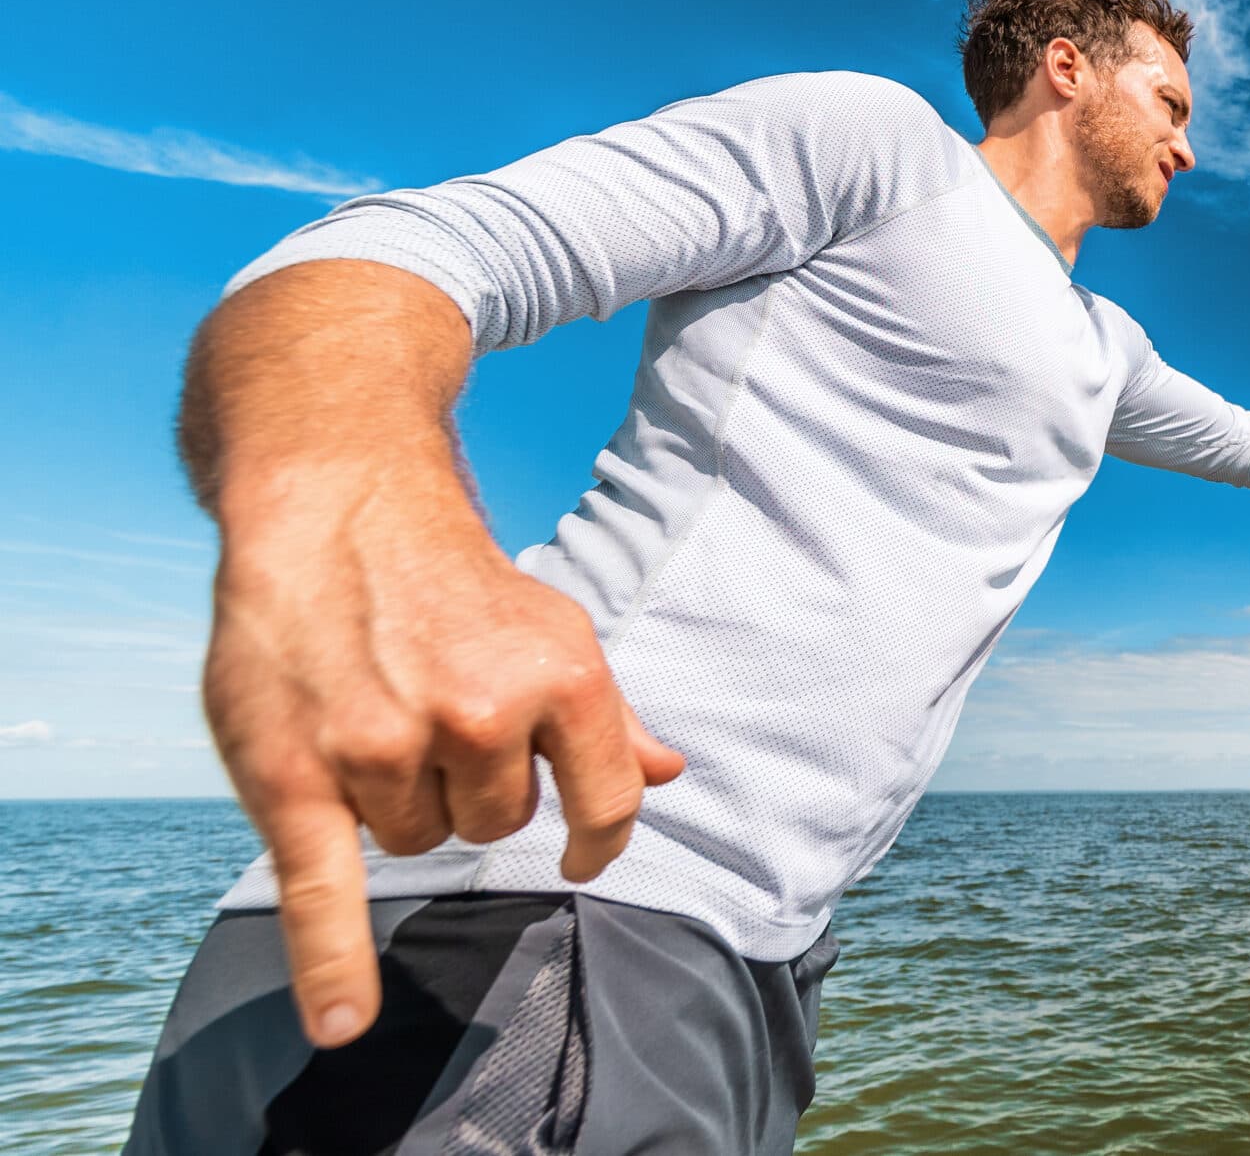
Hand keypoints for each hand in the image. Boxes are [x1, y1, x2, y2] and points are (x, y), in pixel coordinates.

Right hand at [202, 465, 684, 1049]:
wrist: (338, 509)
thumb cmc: (451, 582)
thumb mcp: (552, 630)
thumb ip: (607, 716)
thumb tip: (667, 774)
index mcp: (563, 677)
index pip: (605, 802)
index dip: (597, 837)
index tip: (582, 854)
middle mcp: (482, 713)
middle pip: (496, 827)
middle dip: (469, 786)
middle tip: (430, 710)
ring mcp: (389, 744)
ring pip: (418, 840)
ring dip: (402, 798)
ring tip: (374, 712)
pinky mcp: (300, 775)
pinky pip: (324, 894)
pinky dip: (330, 964)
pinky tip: (342, 1023)